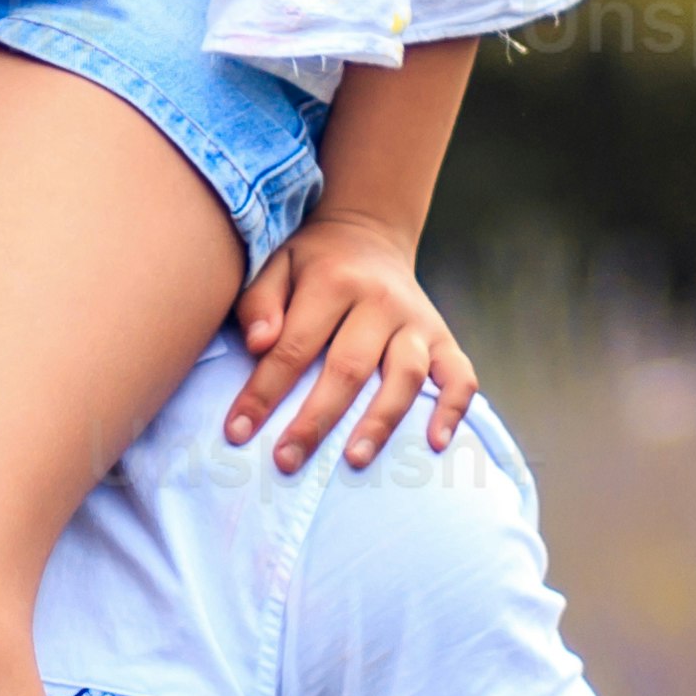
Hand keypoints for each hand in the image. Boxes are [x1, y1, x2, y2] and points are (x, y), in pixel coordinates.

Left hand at [221, 214, 477, 467]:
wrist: (369, 234)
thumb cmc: (313, 262)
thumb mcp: (276, 265)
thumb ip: (259, 302)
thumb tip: (257, 344)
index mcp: (334, 282)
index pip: (294, 347)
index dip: (263, 392)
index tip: (236, 432)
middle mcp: (381, 302)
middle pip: (348, 369)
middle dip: (315, 420)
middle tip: (287, 461)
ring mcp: (418, 322)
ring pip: (405, 377)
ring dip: (380, 422)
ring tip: (352, 459)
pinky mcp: (444, 338)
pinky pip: (459, 376)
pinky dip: (453, 410)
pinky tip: (435, 443)